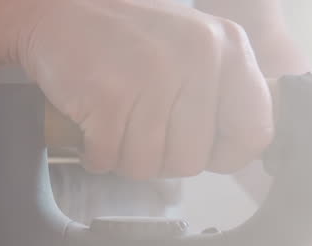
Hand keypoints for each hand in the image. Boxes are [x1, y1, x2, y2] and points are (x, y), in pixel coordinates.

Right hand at [14, 0, 273, 179]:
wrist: (56, 13)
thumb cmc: (123, 37)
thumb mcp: (191, 48)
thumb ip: (219, 90)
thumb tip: (234, 152)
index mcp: (228, 47)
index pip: (255, 133)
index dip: (222, 155)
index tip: (194, 146)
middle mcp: (198, 59)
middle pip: (192, 161)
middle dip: (160, 159)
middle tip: (138, 131)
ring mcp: (153, 78)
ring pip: (147, 165)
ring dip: (122, 157)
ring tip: (112, 125)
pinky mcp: (109, 98)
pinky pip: (108, 159)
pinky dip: (94, 154)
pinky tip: (90, 127)